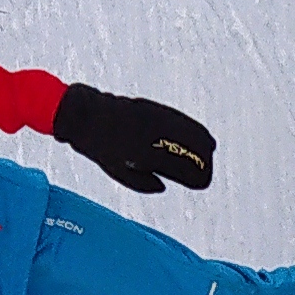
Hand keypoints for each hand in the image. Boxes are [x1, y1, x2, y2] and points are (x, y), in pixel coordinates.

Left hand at [49, 86, 214, 192]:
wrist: (84, 114)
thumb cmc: (99, 146)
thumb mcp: (118, 172)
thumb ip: (143, 183)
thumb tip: (163, 187)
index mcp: (149, 153)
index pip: (186, 167)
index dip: (199, 176)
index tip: (202, 183)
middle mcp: (157, 134)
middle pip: (195, 147)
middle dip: (205, 160)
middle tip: (205, 169)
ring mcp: (156, 118)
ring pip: (190, 130)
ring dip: (202, 141)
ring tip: (209, 149)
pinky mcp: (152, 107)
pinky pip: (179, 119)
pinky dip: (191, 127)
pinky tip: (195, 132)